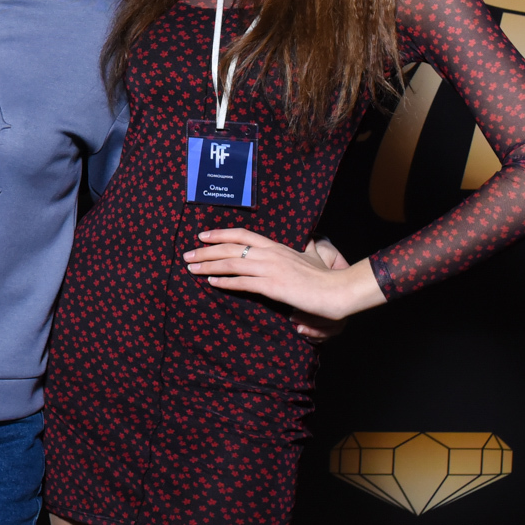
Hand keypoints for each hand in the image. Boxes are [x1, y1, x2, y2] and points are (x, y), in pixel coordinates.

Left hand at [183, 228, 385, 322]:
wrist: (337, 290)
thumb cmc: (325, 277)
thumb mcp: (311, 257)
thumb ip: (301, 251)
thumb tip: (302, 245)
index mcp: (277, 246)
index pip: (242, 235)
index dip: (220, 234)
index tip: (202, 236)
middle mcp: (270, 254)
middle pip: (231, 248)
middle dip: (206, 251)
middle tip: (188, 254)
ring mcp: (270, 269)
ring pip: (232, 264)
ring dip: (209, 266)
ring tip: (192, 268)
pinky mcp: (272, 286)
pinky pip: (243, 283)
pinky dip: (225, 282)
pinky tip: (212, 283)